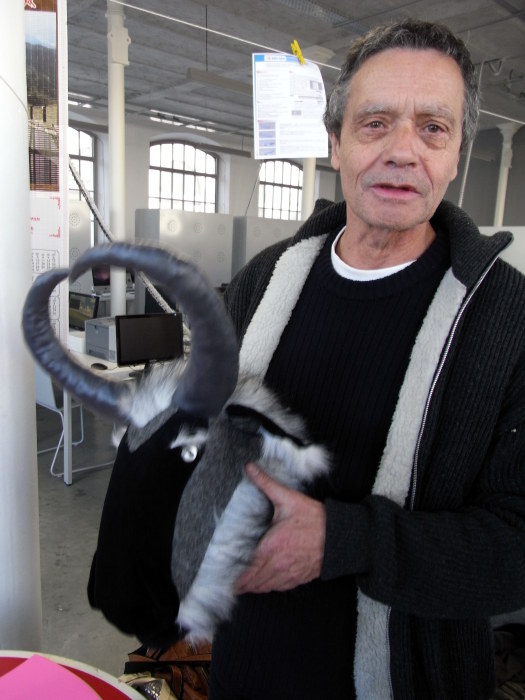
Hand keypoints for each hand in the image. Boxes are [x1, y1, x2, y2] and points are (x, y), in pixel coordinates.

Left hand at [235, 462, 325, 593]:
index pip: (246, 571)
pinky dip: (267, 587)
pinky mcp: (297, 578)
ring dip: (252, 586)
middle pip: (252, 583)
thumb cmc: (315, 519)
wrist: (339, 536)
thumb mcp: (288, 498)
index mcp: (270, 548)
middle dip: (239, 584)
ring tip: (241, 584)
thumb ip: (266, 484)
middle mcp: (277, 565)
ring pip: (264, 588)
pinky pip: (277, 588)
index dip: (233, 577)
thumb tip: (250, 469)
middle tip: (228, 581)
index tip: (222, 576)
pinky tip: (262, 581)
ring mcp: (288, 574)